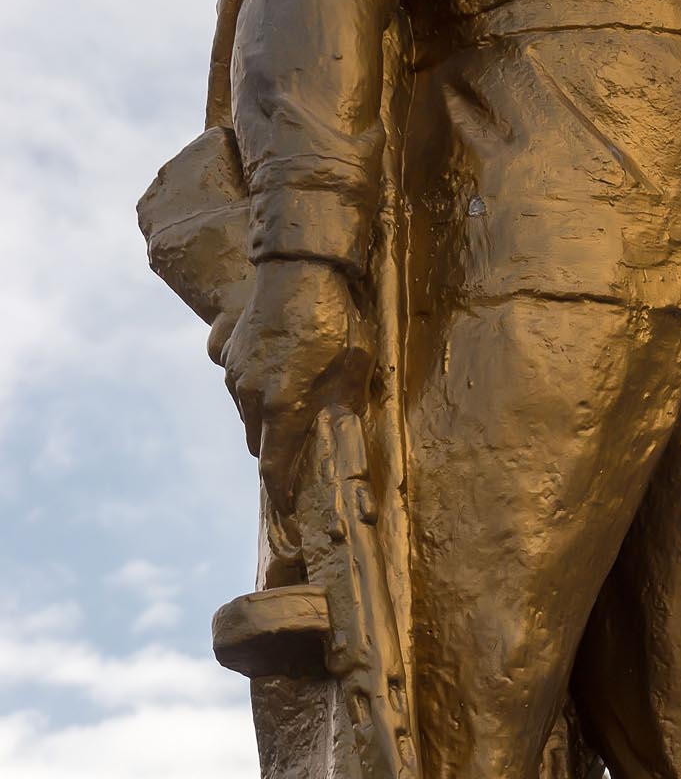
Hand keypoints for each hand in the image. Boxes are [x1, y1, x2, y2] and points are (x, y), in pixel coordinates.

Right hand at [222, 258, 372, 516]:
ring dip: (266, 416)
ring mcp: (233, 369)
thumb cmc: (335, 319)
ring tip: (296, 401)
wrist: (299, 265)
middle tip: (303, 449)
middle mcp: (248, 394)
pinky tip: (275, 366)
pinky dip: (252, 382)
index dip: (281, 495)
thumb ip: (341, 410)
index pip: (275, 469)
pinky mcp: (227, 345)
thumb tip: (338, 442)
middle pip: (259, 442)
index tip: (288, 513)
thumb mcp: (354, 370)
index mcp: (280, 407)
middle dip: (278, 452)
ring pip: (247, 411)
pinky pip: (236, 377)